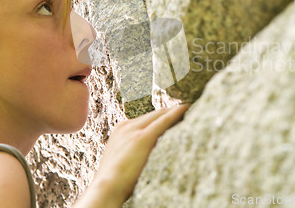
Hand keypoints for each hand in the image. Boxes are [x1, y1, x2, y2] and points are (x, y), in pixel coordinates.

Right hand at [74, 104, 188, 207]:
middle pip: (154, 114)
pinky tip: (185, 108)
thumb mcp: (123, 158)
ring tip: (188, 107)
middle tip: (186, 107)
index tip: (174, 113)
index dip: (161, 115)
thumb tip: (148, 151)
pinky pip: (164, 121)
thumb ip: (134, 149)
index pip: (146, 119)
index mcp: (121, 129)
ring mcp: (133, 130)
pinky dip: (176, 113)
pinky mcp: (143, 137)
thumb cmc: (116, 180)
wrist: (106, 188)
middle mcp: (126, 126)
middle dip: (169, 111)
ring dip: (174, 111)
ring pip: (159, 115)